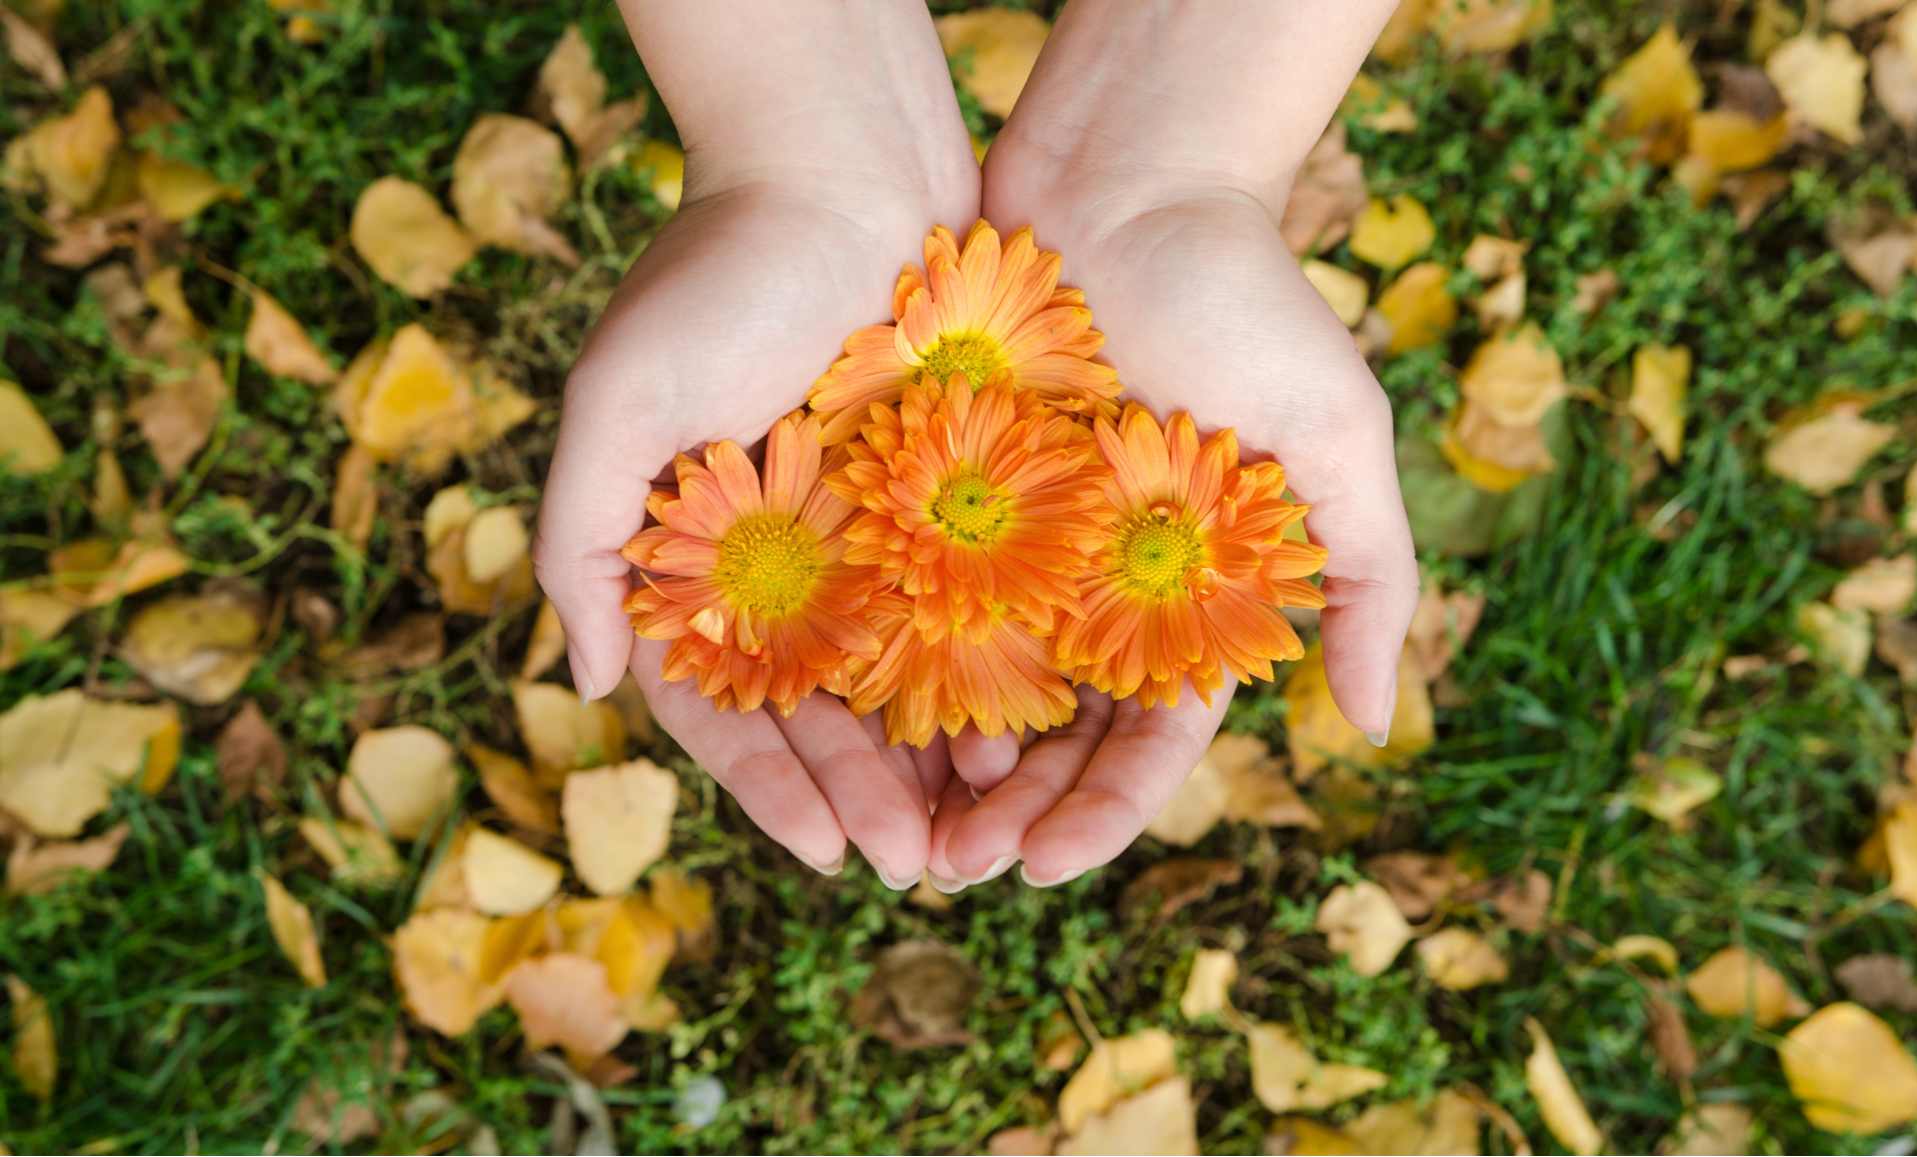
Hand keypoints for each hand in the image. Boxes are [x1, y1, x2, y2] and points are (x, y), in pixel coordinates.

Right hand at [536, 159, 977, 883]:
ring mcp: (868, 541)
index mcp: (694, 563)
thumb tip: (584, 678)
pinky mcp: (947, 505)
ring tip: (983, 830)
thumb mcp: (618, 400)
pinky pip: (970, 611)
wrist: (846, 171)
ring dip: (933, 761)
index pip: (721, 706)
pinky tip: (1031, 733)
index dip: (768, 786)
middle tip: (921, 868)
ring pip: (901, 681)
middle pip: (818, 714)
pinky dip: (991, 675)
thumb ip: (584, 537)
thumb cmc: (716, 277)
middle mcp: (782, 569)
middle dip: (864, 795)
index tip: (826, 850)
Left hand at [925, 135, 1417, 890]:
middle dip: (1009, 807)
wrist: (1129, 175)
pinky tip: (845, 708)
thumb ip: (1371, 580)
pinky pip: (907, 588)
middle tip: (951, 868)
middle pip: (1052, 730)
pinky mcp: (940, 483)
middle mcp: (1100, 584)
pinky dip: (883, 653)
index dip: (1104, 810)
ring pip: (972, 678)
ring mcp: (1016, 538)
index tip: (1046, 867)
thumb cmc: (1247, 301)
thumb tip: (1380, 728)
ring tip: (892, 816)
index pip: (1150, 736)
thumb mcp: (1336, 438)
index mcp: (1191, 595)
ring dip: (935, 757)